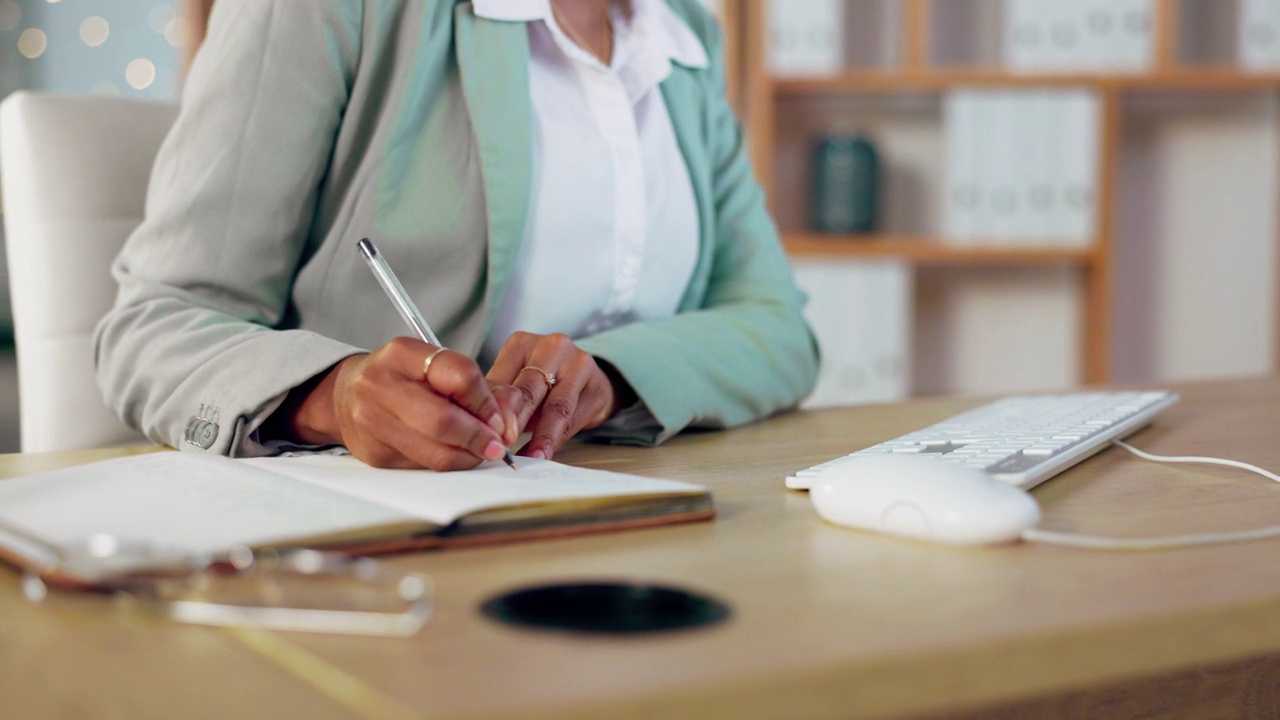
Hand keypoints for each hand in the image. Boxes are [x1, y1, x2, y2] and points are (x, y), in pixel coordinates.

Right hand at [266, 337, 523, 469]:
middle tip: (497, 446)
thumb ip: (467, 385)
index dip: (486, 402)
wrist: (344, 397)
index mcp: (401, 354)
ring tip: (481, 452)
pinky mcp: (375, 454)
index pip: (459, 375)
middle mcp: (380, 385)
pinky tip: (455, 455)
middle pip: (444, 420)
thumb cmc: (399, 379)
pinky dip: (448, 464)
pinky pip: (423, 466)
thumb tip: (505, 422)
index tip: (499, 418)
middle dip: (479, 437)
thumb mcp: (428, 365)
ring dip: (468, 457)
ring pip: (435, 452)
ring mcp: (372, 421)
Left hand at [486, 332, 623, 460]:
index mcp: (521, 343)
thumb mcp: (517, 387)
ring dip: (540, 436)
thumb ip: (502, 402)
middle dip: (514, 424)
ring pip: (554, 406)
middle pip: (527, 390)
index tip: (483, 437)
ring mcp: (577, 361)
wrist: (590, 382)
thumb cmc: (546, 387)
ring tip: (529, 457)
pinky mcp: (595, 382)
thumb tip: (482, 432)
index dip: (492, 412)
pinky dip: (556, 439)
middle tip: (502, 449)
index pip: (502, 380)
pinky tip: (545, 453)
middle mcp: (550, 346)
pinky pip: (573, 416)